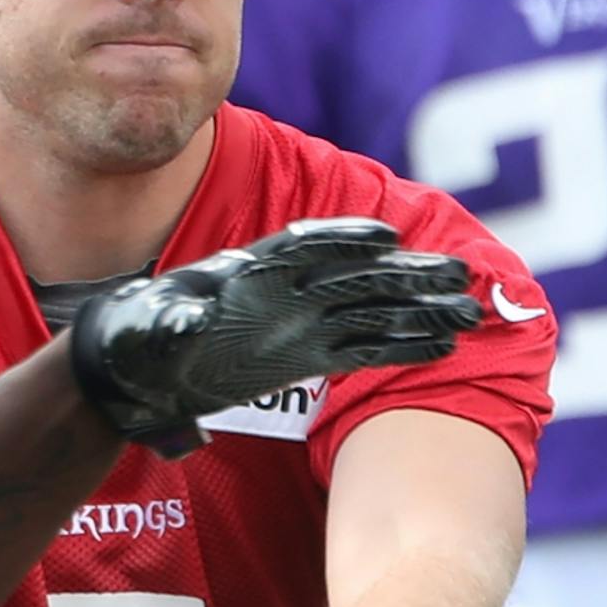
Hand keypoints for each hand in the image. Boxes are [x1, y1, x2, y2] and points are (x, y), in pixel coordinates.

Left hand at [68, 218, 483, 458]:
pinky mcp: (307, 353)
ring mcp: (301, 320)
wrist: (138, 367)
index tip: (385, 239)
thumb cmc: (139, 336)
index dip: (344, 239)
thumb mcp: (148, 328)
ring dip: (420, 309)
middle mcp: (286, 290)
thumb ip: (172, 321)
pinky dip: (401, 346)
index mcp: (250, 269)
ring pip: (372, 309)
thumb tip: (186, 318)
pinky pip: (363, 347)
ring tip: (468, 312)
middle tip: (459, 273)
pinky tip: (440, 348)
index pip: (305, 245)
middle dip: (407, 274)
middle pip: (356, 274)